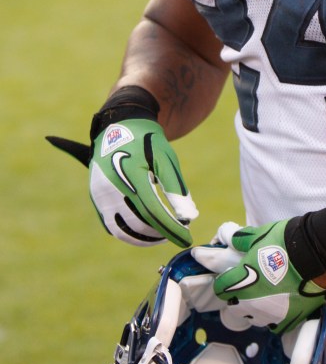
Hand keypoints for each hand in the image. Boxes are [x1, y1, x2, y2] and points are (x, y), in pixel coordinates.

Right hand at [46, 118, 197, 247]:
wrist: (119, 125)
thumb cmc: (147, 141)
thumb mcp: (165, 158)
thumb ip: (176, 187)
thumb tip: (190, 216)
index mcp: (131, 174)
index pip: (154, 211)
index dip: (171, 228)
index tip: (187, 238)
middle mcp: (112, 186)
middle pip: (139, 223)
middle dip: (161, 234)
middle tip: (179, 234)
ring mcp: (100, 194)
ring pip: (122, 229)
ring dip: (144, 238)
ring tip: (162, 236)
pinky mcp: (96, 198)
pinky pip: (111, 224)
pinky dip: (127, 233)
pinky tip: (145, 232)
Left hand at [211, 220, 325, 333]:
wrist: (316, 255)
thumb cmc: (284, 243)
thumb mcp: (258, 235)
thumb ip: (240, 240)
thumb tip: (231, 240)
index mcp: (240, 283)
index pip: (221, 288)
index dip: (226, 281)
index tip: (233, 276)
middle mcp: (251, 303)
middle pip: (235, 308)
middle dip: (239, 298)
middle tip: (250, 286)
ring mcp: (270, 316)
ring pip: (255, 318)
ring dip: (257, 310)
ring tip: (267, 298)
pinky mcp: (288, 321)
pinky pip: (276, 326)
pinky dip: (277, 318)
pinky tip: (282, 307)